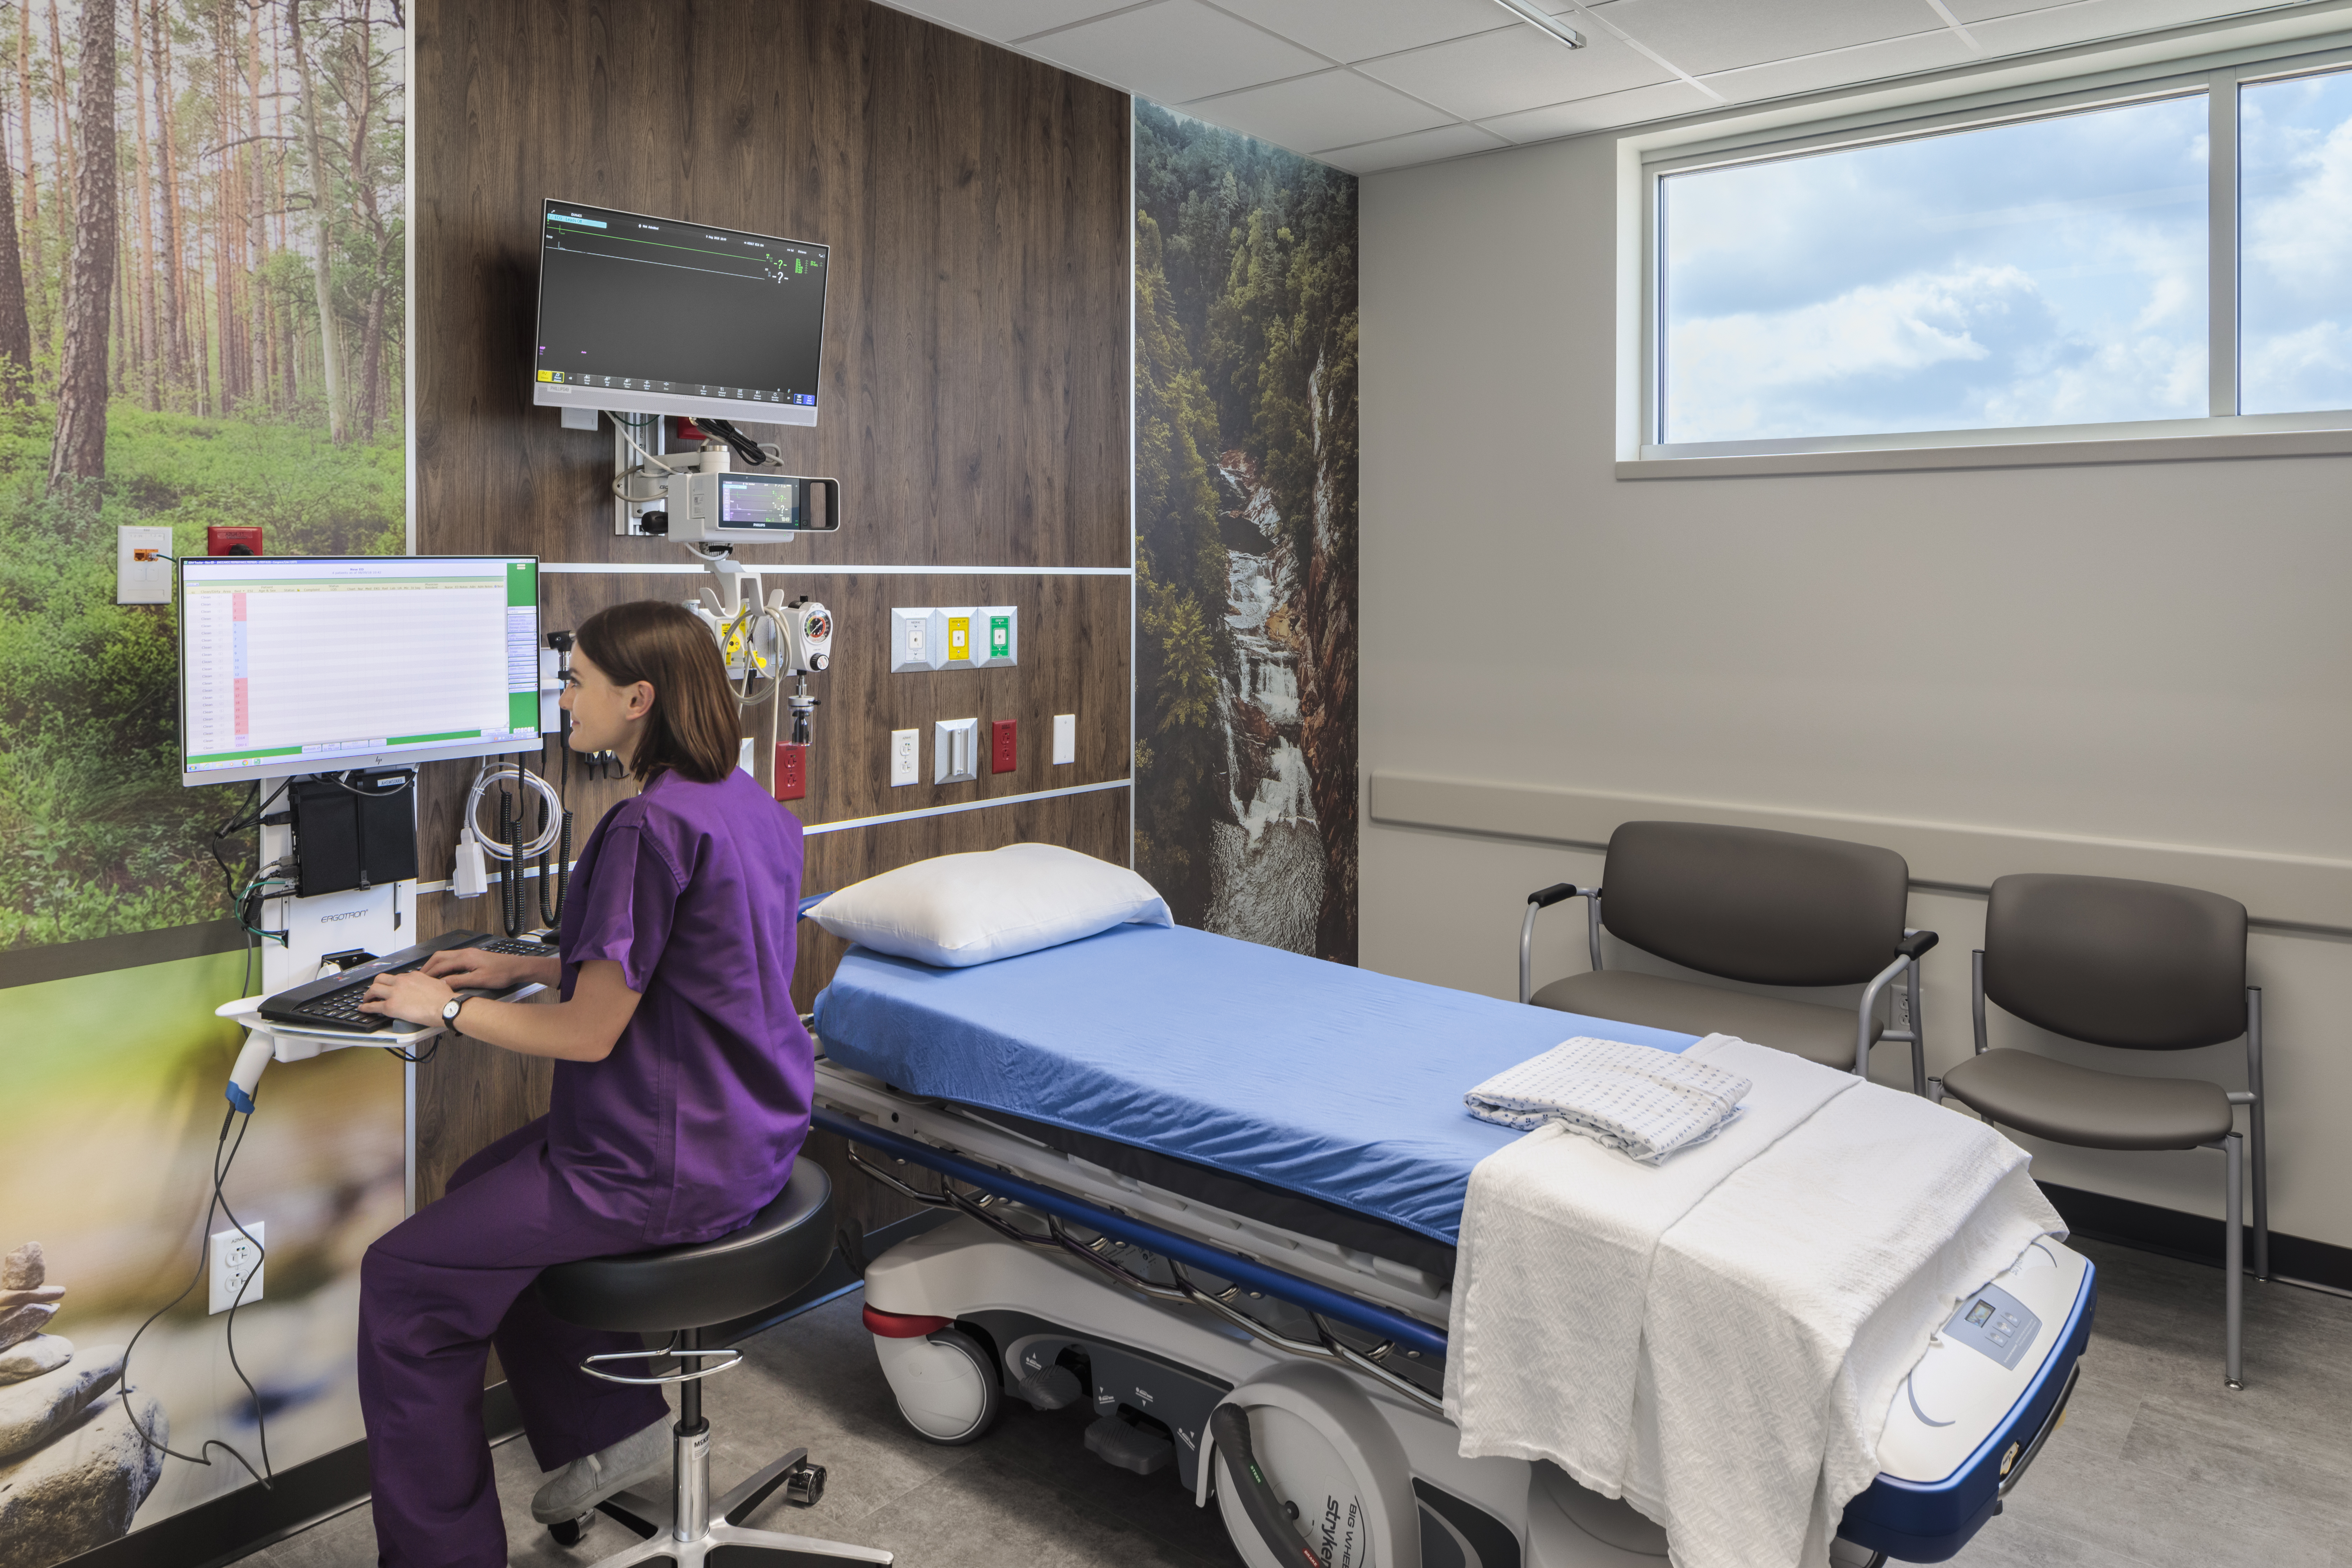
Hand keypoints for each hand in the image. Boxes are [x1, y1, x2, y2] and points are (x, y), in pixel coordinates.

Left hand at [360, 969, 456, 1026]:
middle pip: (380, 979)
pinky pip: (373, 1006)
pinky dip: (365, 1007)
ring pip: (374, 989)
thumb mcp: (438, 983)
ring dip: (368, 995)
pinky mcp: (391, 1006)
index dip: (392, 983)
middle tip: (375, 991)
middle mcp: (401, 981)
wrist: (446, 1007)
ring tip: (367, 999)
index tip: (391, 988)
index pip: (397, 977)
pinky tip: (363, 1008)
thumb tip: (432, 985)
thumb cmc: (445, 998)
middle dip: (376, 985)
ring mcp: (395, 993)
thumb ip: (429, 983)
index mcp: (413, 976)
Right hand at [419, 947, 536, 991]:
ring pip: (446, 956)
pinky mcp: (474, 956)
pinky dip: (445, 964)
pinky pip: (453, 958)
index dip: (429, 974)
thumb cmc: (502, 973)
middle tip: (420, 977)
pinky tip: (445, 972)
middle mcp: (466, 953)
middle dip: (428, 966)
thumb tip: (443, 984)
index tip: (420, 981)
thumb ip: (459, 981)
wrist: (517, 967)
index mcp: (465, 958)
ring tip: (429, 975)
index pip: (440, 965)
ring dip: (436, 965)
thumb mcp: (479, 980)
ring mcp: (470, 953)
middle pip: (440, 957)